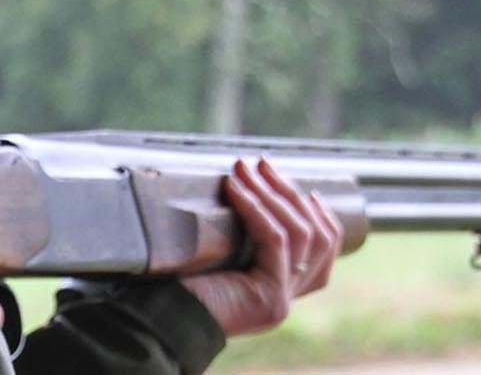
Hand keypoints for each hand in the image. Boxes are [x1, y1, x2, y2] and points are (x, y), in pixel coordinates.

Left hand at [180, 158, 344, 335]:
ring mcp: (282, 301)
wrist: (157, 318)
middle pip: (316, 237)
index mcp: (278, 289)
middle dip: (289, 194)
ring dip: (272, 194)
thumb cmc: (174, 283)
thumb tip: (245, 180)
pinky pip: (275, 241)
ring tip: (246, 168)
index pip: (324, 250)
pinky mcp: (271, 299)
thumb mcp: (217, 251)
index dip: (321, 216)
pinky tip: (235, 189)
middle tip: (262, 163)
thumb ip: (241, 233)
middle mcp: (286, 298)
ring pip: (300, 234)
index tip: (306, 188)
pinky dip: (257, 209)